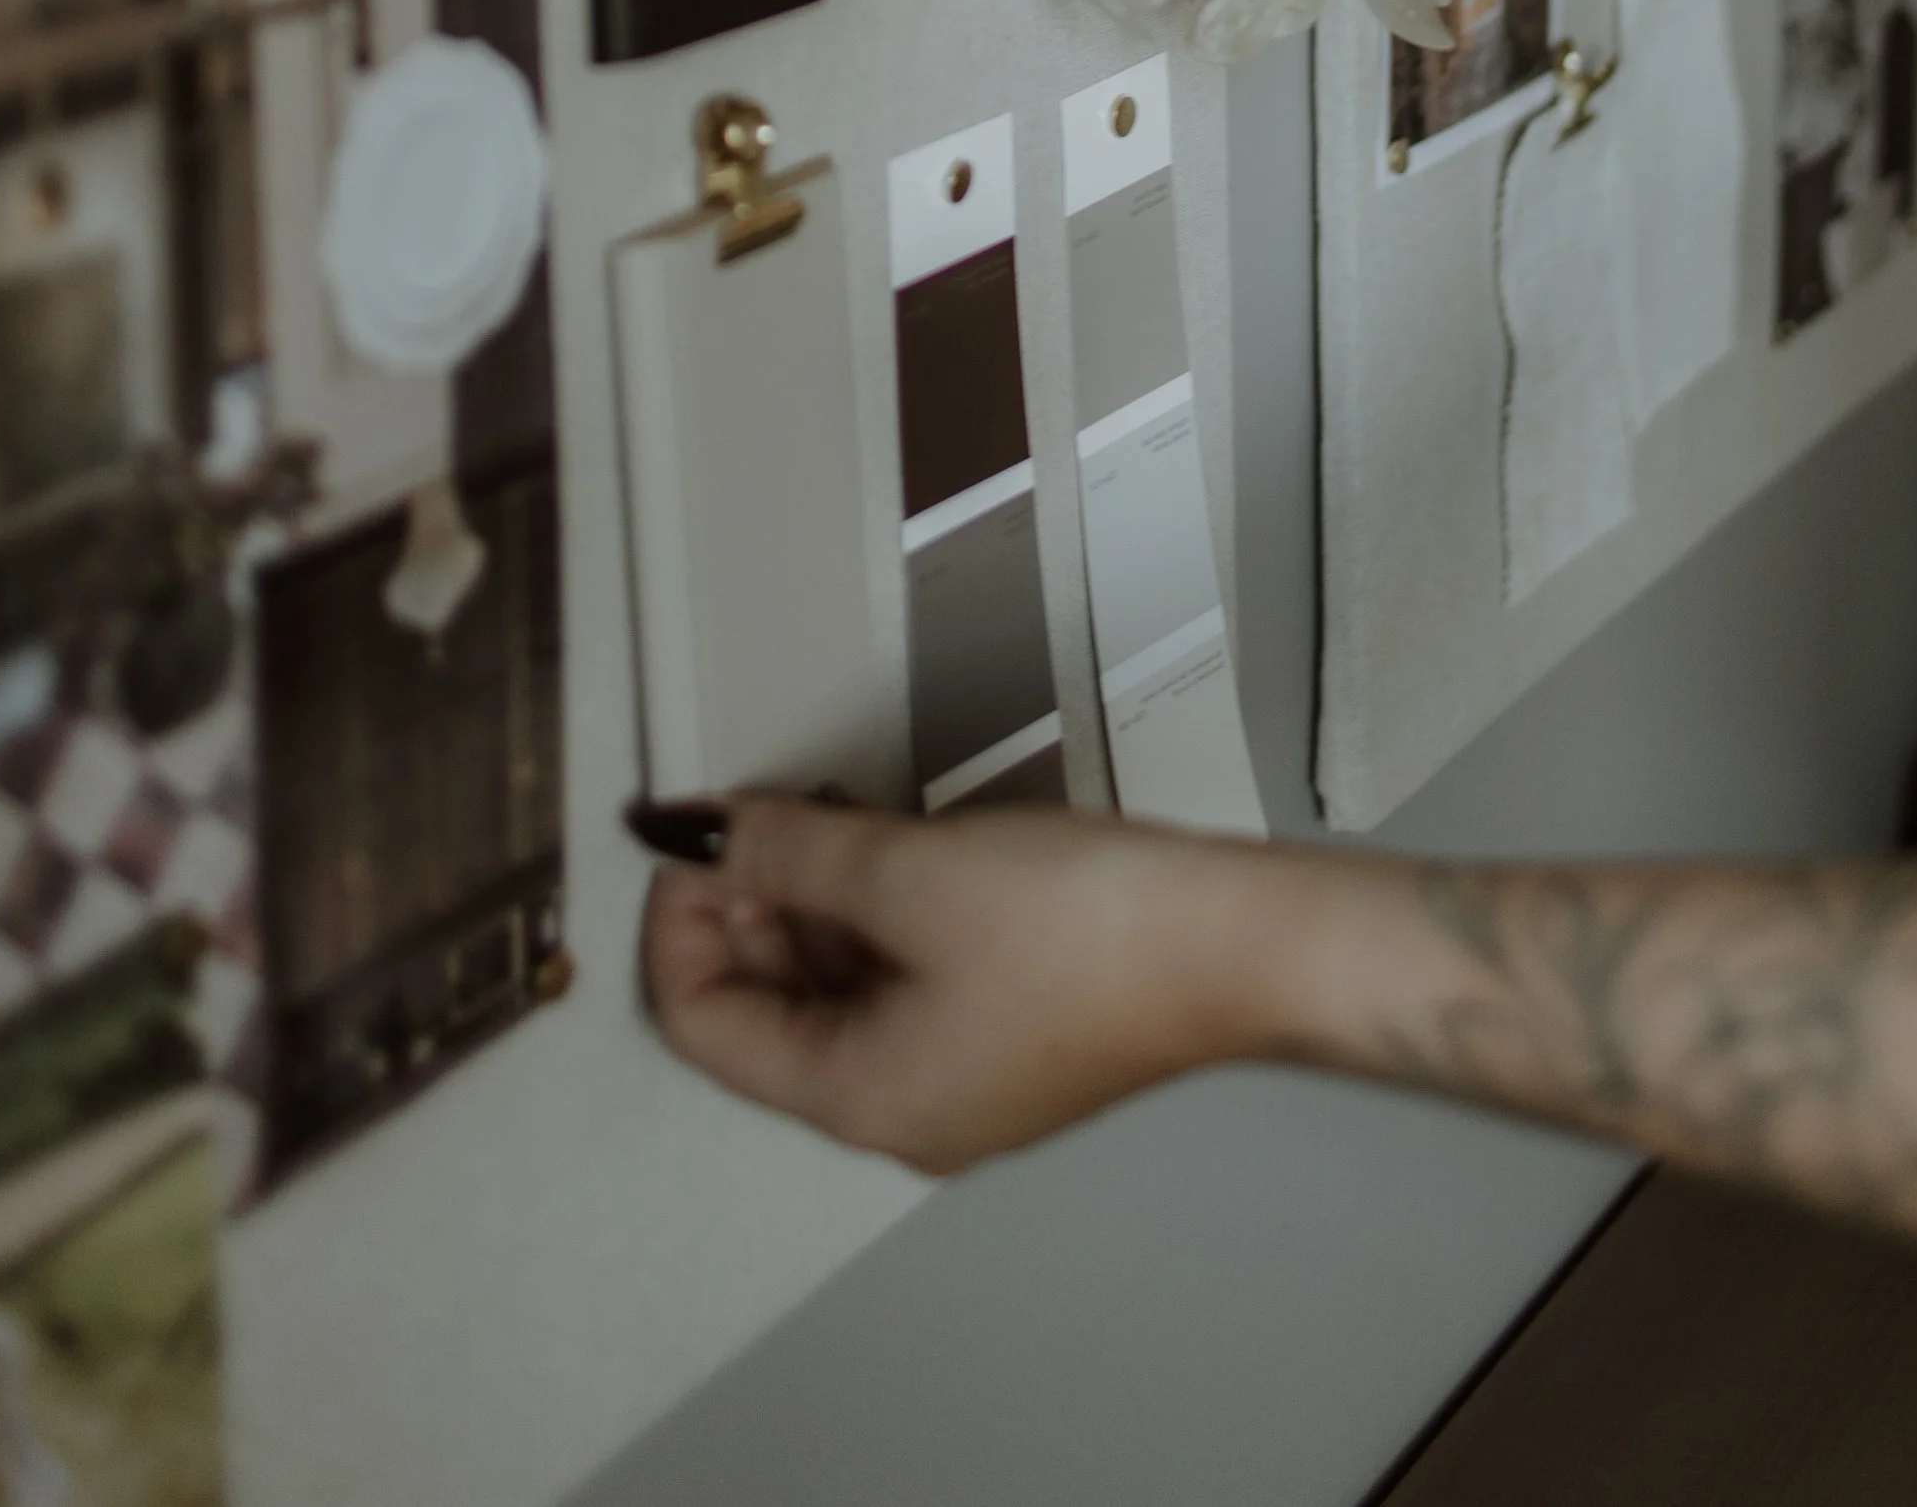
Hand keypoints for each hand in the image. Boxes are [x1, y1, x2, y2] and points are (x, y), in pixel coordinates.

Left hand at [639, 797, 1286, 1173]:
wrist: (1240, 947)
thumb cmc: (1077, 929)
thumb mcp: (909, 875)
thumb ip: (790, 854)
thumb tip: (704, 836)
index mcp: (858, 1097)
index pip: (704, 1026)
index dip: (676, 925)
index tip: (689, 832)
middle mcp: (898, 1107)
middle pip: (767, 1012)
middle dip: (742, 905)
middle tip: (752, 808)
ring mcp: (959, 1072)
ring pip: (835, 989)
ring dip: (807, 900)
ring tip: (815, 809)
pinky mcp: (1009, 1027)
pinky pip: (901, 977)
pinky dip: (871, 911)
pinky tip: (884, 838)